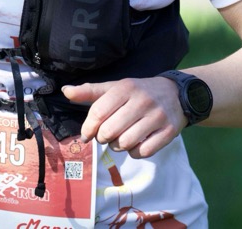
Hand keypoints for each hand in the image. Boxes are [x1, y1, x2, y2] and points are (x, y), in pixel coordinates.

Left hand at [61, 77, 183, 158]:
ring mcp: (157, 117)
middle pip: (110, 131)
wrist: (176, 94)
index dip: (88, 127)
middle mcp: (142, 101)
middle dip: (102, 138)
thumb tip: (65, 91)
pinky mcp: (169, 132)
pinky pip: (143, 152)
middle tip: (105, 136)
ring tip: (119, 139)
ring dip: (117, 146)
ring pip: (125, 143)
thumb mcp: (115, 88)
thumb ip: (90, 91)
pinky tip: (134, 144)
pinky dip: (134, 153)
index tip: (86, 134)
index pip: (98, 112)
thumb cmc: (138, 92)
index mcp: (125, 88)